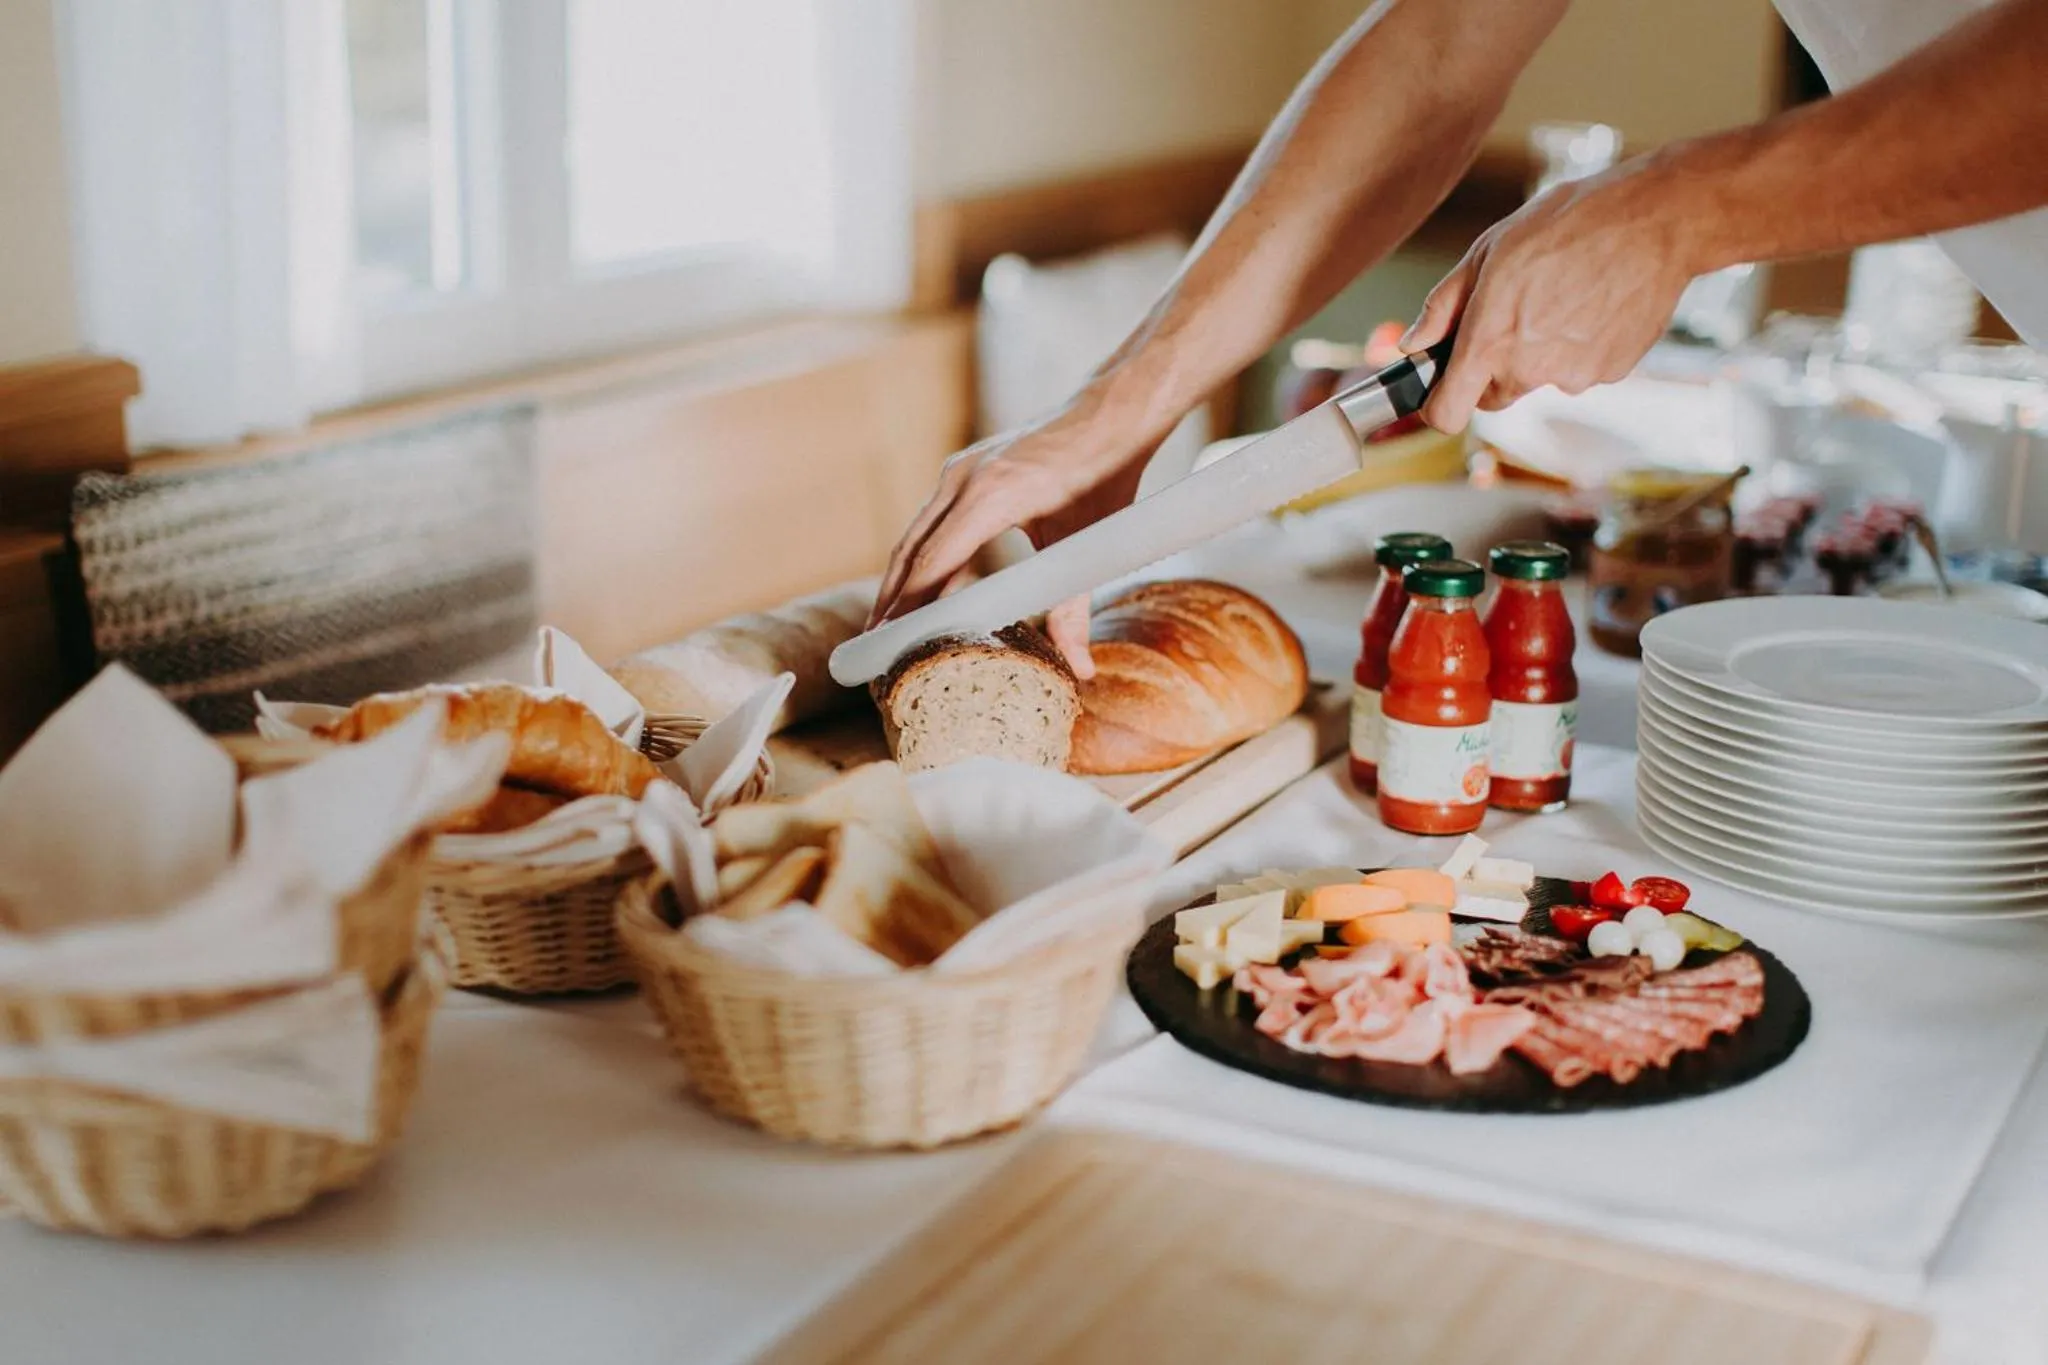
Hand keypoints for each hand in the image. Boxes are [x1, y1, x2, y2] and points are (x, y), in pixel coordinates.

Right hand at [870, 411, 1158, 678]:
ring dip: (902, 578)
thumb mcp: (1086, 545)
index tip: (889, 641)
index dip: (908, 605)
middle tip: (875, 644)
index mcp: (991, 494)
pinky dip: (924, 556)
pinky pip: (934, 520)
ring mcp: (960, 470)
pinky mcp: (965, 470)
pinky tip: (924, 587)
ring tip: (889, 623)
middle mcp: (963, 478)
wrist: (1110, 413)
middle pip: (911, 550)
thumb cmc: (1103, 473)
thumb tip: (1080, 668)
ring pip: (917, 534)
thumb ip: (1075, 608)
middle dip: (891, 599)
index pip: (934, 561)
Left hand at [1401, 161, 1700, 432]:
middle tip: (1513, 316)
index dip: (1438, 405)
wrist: (1657, 220)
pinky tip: (1592, 304)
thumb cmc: (1571, 223)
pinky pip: (1579, 371)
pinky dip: (1579, 348)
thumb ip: (1444, 306)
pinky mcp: (1610, 373)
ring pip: (1538, 380)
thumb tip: (1414, 342)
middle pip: (1492, 396)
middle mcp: (1530, 369)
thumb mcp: (1489, 250)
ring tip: (1562, 296)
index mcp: (1491, 342)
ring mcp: (1574, 376)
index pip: (1447, 413)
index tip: (1441, 388)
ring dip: (1540, 353)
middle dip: (1491, 369)